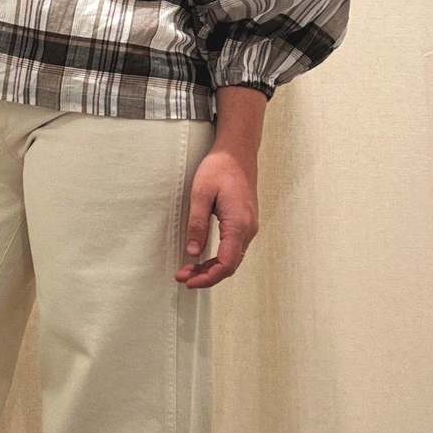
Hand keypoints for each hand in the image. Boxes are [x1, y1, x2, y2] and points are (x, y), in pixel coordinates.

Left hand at [175, 145, 259, 288]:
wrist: (238, 152)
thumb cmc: (219, 168)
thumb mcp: (201, 194)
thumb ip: (197, 224)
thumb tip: (193, 252)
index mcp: (238, 223)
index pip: (226, 263)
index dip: (208, 277)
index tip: (188, 281)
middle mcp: (248, 229)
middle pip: (230, 265)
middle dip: (207, 276)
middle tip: (183, 278)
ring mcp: (249, 226)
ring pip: (232, 259)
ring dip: (211, 268)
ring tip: (189, 270)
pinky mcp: (245, 223)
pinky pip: (234, 249)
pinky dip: (218, 258)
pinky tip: (203, 258)